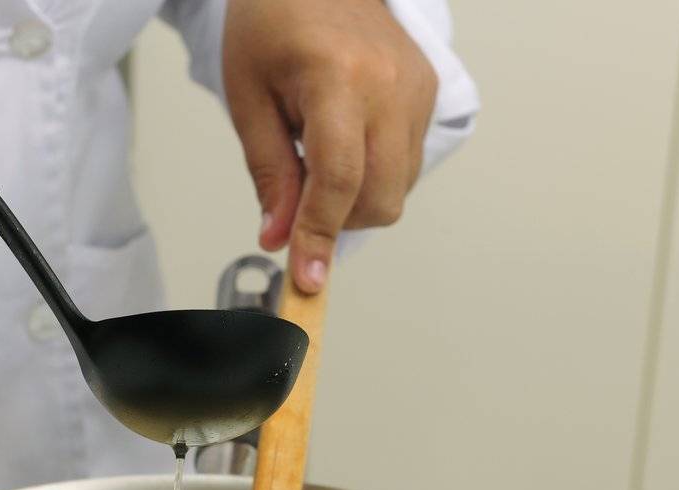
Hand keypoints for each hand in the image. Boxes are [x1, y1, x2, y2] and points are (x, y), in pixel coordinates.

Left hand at [223, 0, 436, 292]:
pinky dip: (374, 174)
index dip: (319, 234)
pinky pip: (408, 164)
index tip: (306, 276)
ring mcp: (418, 90)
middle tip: (296, 198)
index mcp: (339, 78)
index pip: (339, 179)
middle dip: (338, 220)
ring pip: (398, 189)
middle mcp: (392, 86)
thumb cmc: (275, 20)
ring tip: (319, 153)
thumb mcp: (249, 96)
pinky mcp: (429, 94)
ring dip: (356, 198)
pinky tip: (346, 141)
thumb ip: (269, 172)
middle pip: (380, 197)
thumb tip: (278, 237)